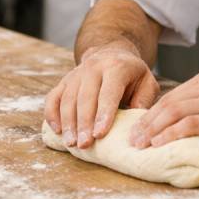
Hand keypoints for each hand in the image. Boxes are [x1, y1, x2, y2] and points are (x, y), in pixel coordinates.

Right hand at [44, 44, 159, 149]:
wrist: (111, 53)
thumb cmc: (132, 74)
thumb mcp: (146, 81)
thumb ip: (144, 100)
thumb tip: (137, 124)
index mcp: (116, 67)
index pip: (108, 92)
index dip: (104, 114)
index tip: (100, 134)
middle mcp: (93, 67)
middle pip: (85, 97)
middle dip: (84, 123)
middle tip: (84, 145)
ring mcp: (76, 73)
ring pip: (68, 99)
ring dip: (68, 123)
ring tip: (71, 143)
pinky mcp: (64, 81)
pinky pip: (53, 97)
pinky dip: (52, 114)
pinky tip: (56, 131)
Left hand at [128, 69, 198, 149]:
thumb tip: (181, 126)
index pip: (172, 96)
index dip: (152, 113)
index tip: (138, 127)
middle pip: (169, 103)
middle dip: (147, 122)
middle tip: (132, 139)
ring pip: (175, 111)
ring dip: (154, 129)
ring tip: (141, 143)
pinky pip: (191, 124)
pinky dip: (171, 134)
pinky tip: (160, 143)